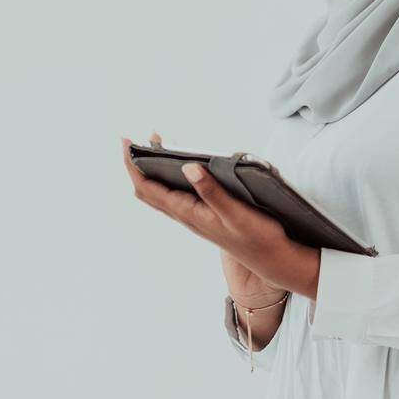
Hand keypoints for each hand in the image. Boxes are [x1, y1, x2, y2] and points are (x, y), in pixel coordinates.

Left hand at [122, 134, 320, 299]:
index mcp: (188, 212)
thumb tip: (187, 167)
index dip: (133, 164)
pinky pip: (176, 196)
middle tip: (139, 141)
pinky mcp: (204, 216)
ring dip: (153, 171)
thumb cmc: (256, 236)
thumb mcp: (235, 212)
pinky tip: (183, 169)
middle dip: (138, 165)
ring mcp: (193, 217)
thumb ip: (211, 190)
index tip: (128, 142)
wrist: (270, 258)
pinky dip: (170, 178)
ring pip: (160, 193)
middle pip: (148, 190)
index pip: (148, 187)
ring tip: (158, 148)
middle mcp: (185, 215)